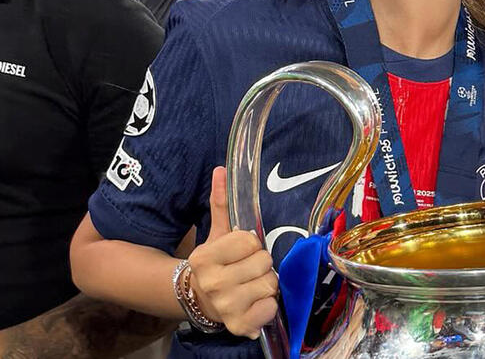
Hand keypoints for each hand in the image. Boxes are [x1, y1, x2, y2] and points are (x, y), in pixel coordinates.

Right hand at [186, 166, 278, 338]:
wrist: (202, 300)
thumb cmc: (217, 264)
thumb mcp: (217, 234)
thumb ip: (221, 203)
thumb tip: (222, 170)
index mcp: (205, 258)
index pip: (250, 241)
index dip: (250, 245)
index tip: (241, 252)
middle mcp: (212, 283)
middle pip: (264, 262)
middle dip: (261, 264)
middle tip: (247, 270)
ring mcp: (225, 306)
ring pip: (271, 284)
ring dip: (266, 285)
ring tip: (250, 286)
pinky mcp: (238, 325)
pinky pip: (270, 309)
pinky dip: (267, 307)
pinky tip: (254, 305)